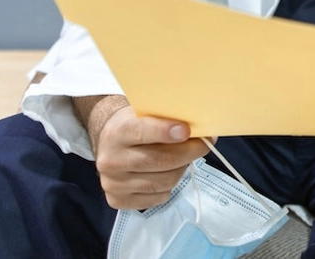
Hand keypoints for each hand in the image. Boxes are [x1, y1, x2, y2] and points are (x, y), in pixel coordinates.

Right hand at [75, 95, 208, 209]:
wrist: (109, 143)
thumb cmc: (136, 124)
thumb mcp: (146, 113)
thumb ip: (167, 118)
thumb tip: (200, 128)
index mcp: (117, 133)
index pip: (141, 132)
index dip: (165, 131)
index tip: (186, 131)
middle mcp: (111, 160)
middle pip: (160, 161)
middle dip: (189, 152)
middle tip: (205, 144)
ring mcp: (113, 184)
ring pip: (164, 182)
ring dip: (181, 169)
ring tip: (184, 158)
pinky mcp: (118, 201)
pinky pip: (158, 197)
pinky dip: (170, 186)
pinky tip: (167, 173)